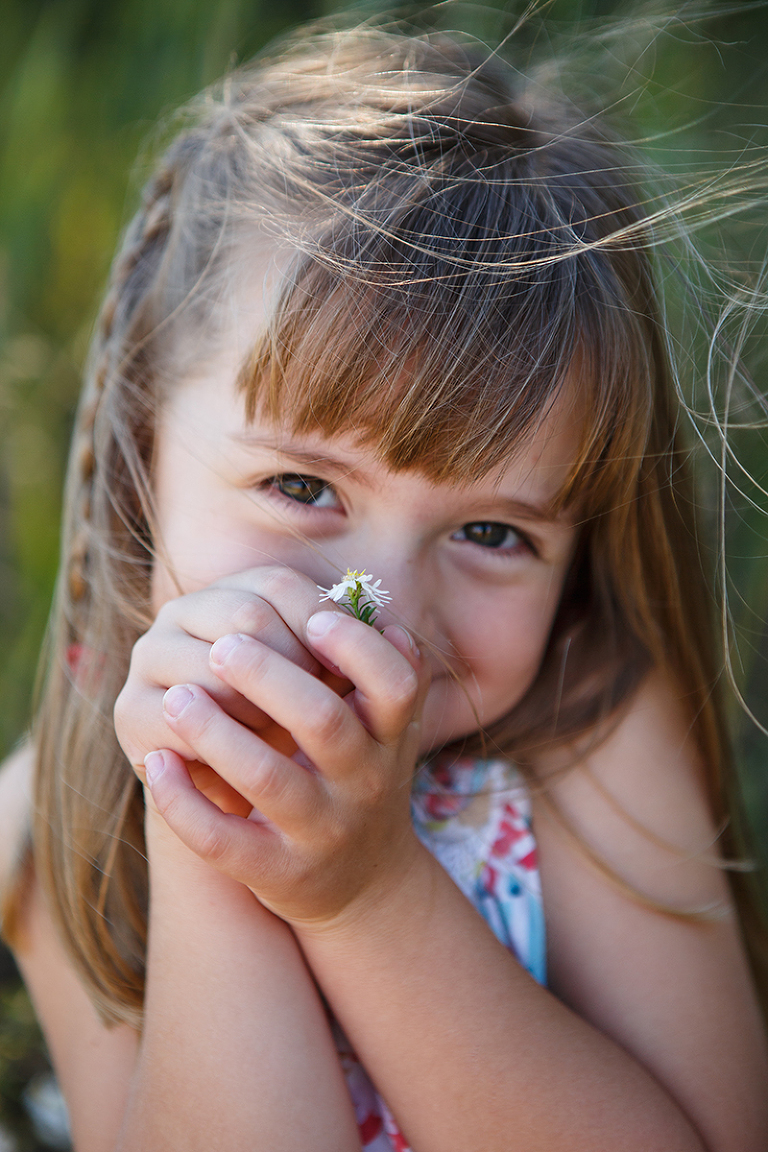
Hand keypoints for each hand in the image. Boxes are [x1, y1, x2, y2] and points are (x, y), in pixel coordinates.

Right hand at [114, 566, 349, 814]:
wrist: (238, 797)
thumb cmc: (297, 733)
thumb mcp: (329, 689)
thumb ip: (355, 653)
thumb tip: (396, 636)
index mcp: (233, 588)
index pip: (281, 583)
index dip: (323, 627)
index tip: (348, 676)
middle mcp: (182, 612)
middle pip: (248, 619)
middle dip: (294, 674)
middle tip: (323, 722)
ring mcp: (149, 658)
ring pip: (211, 672)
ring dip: (256, 716)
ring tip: (284, 747)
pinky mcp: (129, 714)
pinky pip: (174, 728)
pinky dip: (215, 753)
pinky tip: (242, 779)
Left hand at [141, 606, 429, 928]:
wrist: (363, 884)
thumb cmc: (357, 777)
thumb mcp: (383, 729)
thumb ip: (370, 669)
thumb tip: (351, 600)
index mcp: (390, 739)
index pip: (395, 684)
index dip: (356, 647)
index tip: (313, 618)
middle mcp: (363, 783)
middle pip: (323, 722)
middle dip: (268, 676)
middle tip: (222, 645)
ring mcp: (321, 832)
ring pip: (267, 779)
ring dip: (216, 732)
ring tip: (176, 696)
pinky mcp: (277, 872)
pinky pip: (222, 841)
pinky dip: (183, 802)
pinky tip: (158, 763)